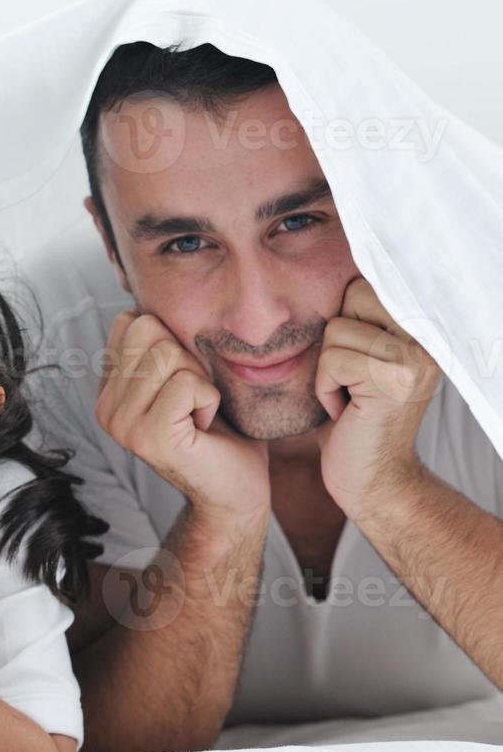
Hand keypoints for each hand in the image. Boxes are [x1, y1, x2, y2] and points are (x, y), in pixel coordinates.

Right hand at [96, 310, 268, 519]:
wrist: (236, 489)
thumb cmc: (221, 430)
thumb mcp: (184, 375)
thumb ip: (162, 345)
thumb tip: (152, 296)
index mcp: (109, 389)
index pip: (129, 321)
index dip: (171, 340)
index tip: (184, 381)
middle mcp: (106, 406)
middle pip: (146, 329)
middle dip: (186, 355)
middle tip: (195, 396)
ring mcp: (122, 424)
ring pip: (167, 353)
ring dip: (200, 379)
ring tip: (200, 412)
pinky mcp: (148, 437)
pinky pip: (186, 383)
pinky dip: (209, 398)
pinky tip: (205, 424)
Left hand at [314, 278, 440, 515]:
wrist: (373, 480)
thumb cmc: (355, 421)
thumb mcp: (361, 360)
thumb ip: (360, 321)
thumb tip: (334, 271)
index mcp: (423, 330)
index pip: (371, 281)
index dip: (346, 305)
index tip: (345, 343)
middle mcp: (428, 339)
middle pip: (353, 294)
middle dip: (336, 337)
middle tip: (350, 377)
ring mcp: (415, 359)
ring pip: (337, 329)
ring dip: (327, 368)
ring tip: (350, 396)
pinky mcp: (394, 380)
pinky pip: (331, 359)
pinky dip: (324, 388)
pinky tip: (344, 410)